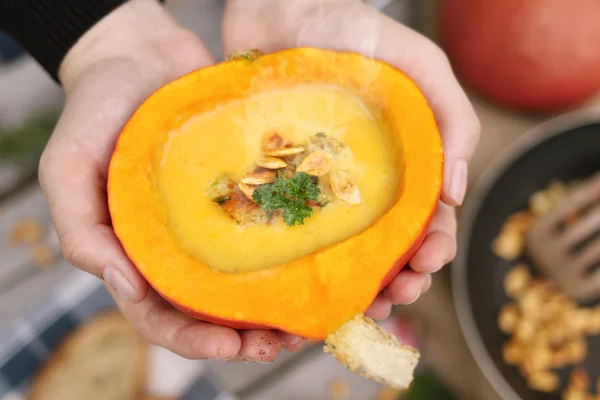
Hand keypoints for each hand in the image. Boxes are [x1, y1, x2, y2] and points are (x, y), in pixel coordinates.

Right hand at [39, 0, 303, 361]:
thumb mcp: (68, 168)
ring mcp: (216, 220)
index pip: (162, 316)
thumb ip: (82, 232)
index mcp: (137, 254)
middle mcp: (181, 246)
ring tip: (310, 314)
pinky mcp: (246, 189)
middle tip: (285, 340)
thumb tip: (126, 289)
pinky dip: (293, 250)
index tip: (232, 346)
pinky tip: (320, 258)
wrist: (139, 56)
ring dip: (278, 303)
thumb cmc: (95, 111)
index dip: (194, 340)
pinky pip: (270, 226)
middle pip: (214, 308)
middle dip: (247, 334)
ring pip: (249, 276)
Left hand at [223, 0, 479, 317]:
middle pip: (388, 242)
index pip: (428, 217)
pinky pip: (292, 226)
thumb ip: (453, 118)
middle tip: (393, 295)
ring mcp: (320, 183)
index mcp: (404, 161)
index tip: (425, 268)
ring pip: (344, 246)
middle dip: (399, 276)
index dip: (433, 248)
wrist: (281, 5)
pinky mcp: (279, 178)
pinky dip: (304, 259)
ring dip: (356, 280)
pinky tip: (305, 278)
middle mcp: (364, 180)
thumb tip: (459, 193)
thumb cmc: (352, 30)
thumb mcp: (419, 64)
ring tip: (357, 300)